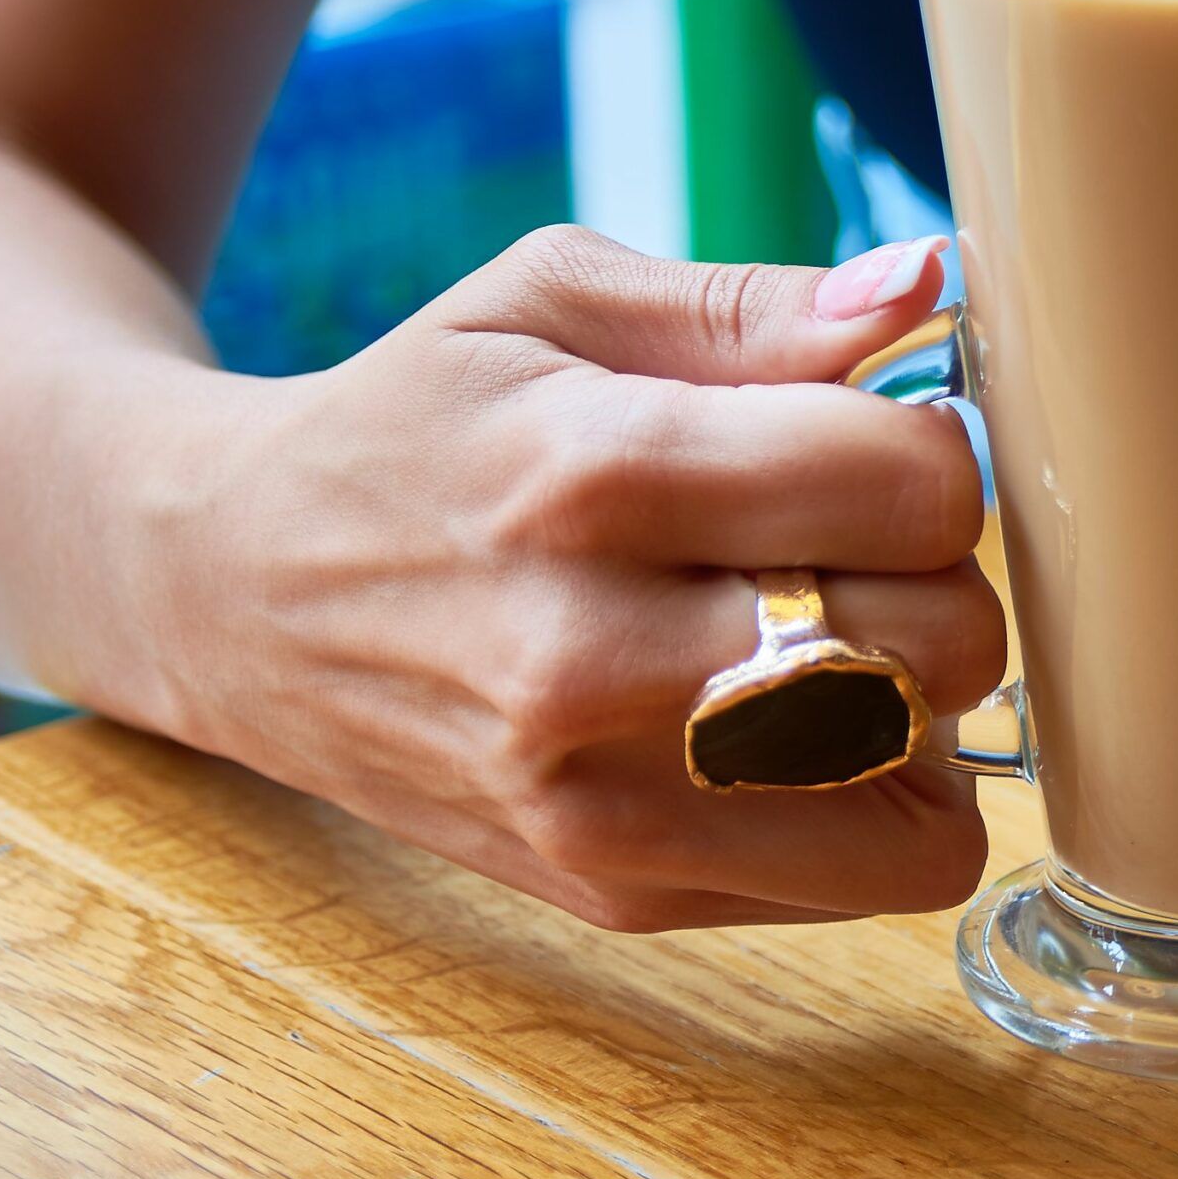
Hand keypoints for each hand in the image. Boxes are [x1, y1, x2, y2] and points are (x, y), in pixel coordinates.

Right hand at [91, 227, 1002, 931]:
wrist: (231, 593)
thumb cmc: (419, 420)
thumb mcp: (551, 300)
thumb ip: (755, 305)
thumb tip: (922, 287)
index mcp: (591, 473)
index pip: (911, 490)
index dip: (938, 455)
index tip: (883, 443)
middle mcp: (591, 657)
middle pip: (942, 646)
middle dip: (945, 582)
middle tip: (867, 549)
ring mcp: (599, 801)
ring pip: (925, 801)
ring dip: (924, 714)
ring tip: (840, 645)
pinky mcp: (611, 891)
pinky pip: (863, 878)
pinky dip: (872, 801)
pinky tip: (793, 725)